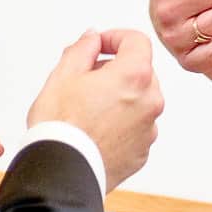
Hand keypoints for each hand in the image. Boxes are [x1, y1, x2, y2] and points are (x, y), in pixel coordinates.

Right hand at [27, 29, 164, 188]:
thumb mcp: (63, 74)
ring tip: (88, 108)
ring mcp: (149, 130)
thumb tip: (93, 38)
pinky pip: (135, 128)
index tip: (98, 45)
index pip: (137, 40)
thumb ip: (83, 48)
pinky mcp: (142, 153)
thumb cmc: (61, 126)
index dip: (115, 38)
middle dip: (116, 69)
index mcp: (135, 76)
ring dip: (120, 97)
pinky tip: (95, 129)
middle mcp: (150, 101)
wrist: (62, 174)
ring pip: (139, 101)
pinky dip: (121, 123)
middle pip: (140, 71)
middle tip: (85, 78)